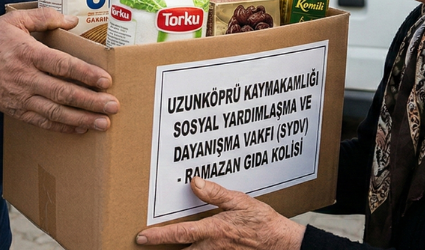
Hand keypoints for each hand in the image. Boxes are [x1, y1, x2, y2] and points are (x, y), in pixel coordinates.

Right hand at [0, 8, 119, 132]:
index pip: (62, 66)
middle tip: (113, 106)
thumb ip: (44, 17)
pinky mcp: (16, 110)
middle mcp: (26, 78)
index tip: (106, 81)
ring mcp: (21, 97)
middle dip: (91, 101)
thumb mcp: (14, 20)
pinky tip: (80, 129)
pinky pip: (43, 122)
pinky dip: (62, 127)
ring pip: (56, 112)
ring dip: (82, 119)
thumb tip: (72, 20)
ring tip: (103, 123)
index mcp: (28, 54)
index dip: (85, 74)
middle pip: (64, 93)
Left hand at [136, 178, 304, 249]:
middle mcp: (213, 247)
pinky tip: (193, 247)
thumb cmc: (263, 222)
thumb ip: (215, 193)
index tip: (141, 236)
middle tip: (147, 244)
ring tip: (167, 246)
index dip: (158, 235)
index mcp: (214, 230)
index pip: (179, 233)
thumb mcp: (240, 201)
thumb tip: (195, 182)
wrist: (283, 243)